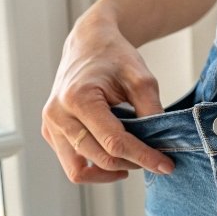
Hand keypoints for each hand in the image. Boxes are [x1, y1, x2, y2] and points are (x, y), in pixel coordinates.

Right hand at [42, 7, 174, 183]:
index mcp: (78, 98)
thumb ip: (152, 111)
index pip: (114, 142)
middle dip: (133, 163)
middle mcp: (58, 114)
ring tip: (133, 161)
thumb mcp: (142, 79)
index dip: (143, 157)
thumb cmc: (115, 57)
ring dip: (110, 171)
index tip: (166, 166)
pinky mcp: (50, 133)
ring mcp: (51, 125)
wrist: (90, 44)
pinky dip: (95, 167)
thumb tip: (161, 144)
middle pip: (100, 158)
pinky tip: (115, 156)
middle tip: (155, 158)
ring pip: (79, 171)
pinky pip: (72, 164)